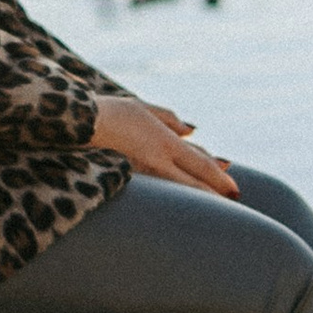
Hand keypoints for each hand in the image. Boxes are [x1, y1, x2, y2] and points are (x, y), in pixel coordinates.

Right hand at [90, 94, 240, 196]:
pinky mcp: (130, 179)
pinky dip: (173, 192)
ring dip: (196, 195)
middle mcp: (157, 160)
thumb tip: (191, 130)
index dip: (219, 177)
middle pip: (194, 182)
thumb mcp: (144, 108)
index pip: (200, 164)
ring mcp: (143, 173)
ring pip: (178, 188)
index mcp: (164, 142)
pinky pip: (159, 188)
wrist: (78, 125)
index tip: (234, 188)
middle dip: (215, 193)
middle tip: (233, 203)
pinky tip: (178, 197)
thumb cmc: (110, 112)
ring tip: (213, 204)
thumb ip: (169, 120)